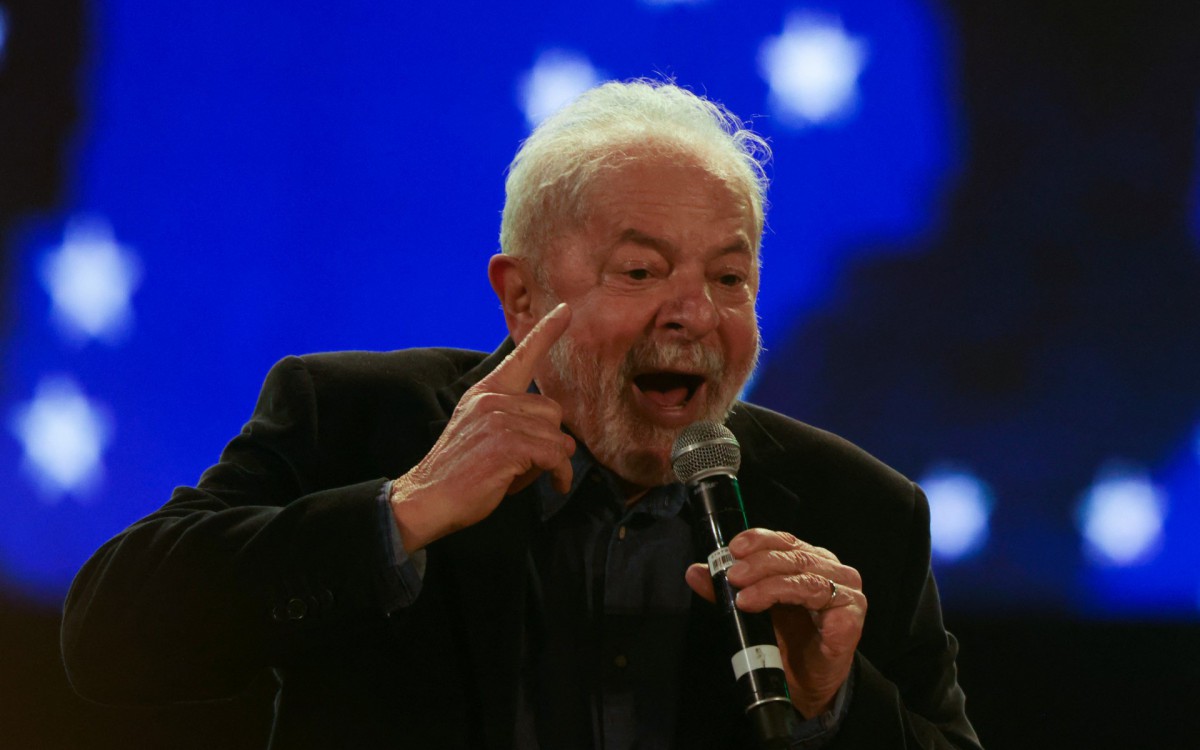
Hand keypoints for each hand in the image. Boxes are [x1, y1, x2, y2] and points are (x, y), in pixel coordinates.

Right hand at [390, 303, 574, 550]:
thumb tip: (562, 440)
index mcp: (485, 391)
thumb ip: (513, 422)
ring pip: (557, 436)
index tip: (565, 310)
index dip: (546, 332)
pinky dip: (560, 474)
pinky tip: (553, 485)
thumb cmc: (459, 473)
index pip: (521, 356)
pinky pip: (556, 455)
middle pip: (553, 411)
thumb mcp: (481, 432)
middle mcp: (493, 399)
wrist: (426, 499)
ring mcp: (500, 420)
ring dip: (552, 463)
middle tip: (526, 465)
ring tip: (523, 475)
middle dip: (549, 441)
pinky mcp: (509, 444)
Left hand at [684, 528, 864, 717]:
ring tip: (744, 599)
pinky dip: (802, 605)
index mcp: (807, 561)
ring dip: (772, 586)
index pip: (784, 540)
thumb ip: (726, 591)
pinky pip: (828, 606)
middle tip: (732, 576)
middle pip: (794, 557)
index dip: (758, 539)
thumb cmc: (788, 642)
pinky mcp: (852, 619)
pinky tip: (786, 612)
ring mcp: (845, 594)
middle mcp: (830, 571)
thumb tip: (695, 572)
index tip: (732, 549)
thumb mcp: (752, 612)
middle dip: (759, 564)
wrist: (809, 684)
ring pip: (806, 578)